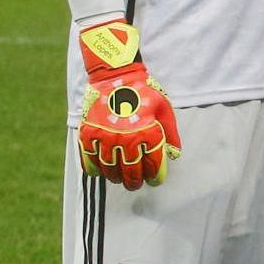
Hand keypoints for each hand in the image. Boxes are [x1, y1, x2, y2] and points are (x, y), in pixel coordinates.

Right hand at [75, 18, 179, 189]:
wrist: (116, 77)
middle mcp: (126, 137)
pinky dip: (94, 168)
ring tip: (120, 180)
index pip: (153, 164)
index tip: (155, 181)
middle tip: (136, 185)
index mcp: (147, 132)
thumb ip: (170, 134)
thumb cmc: (145, 93)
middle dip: (135, 182)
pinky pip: (89, 158)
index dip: (155, 176)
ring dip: (115, 177)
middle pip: (130, 171)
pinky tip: (100, 172)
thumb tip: (175, 156)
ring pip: (109, 168)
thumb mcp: (165, 110)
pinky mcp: (88, 133)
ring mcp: (105, 136)